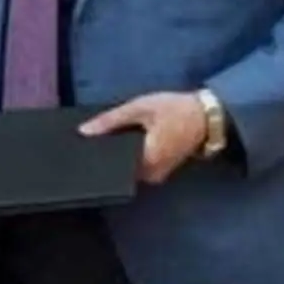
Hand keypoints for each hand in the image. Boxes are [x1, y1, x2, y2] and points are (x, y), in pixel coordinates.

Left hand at [78, 91, 207, 184]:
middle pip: (117, 169)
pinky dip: (127, 155)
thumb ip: (111, 120)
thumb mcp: (140, 108)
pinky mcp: (158, 170)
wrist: (205, 116)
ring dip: (115, 155)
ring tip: (98, 139)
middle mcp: (150, 175)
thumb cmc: (174, 110)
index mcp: (146, 161)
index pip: (111, 166)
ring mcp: (155, 175)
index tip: (78, 148)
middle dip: (102, 155)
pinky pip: (135, 166)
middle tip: (85, 141)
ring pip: (126, 168)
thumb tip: (83, 131)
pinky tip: (117, 141)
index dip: (94, 156)